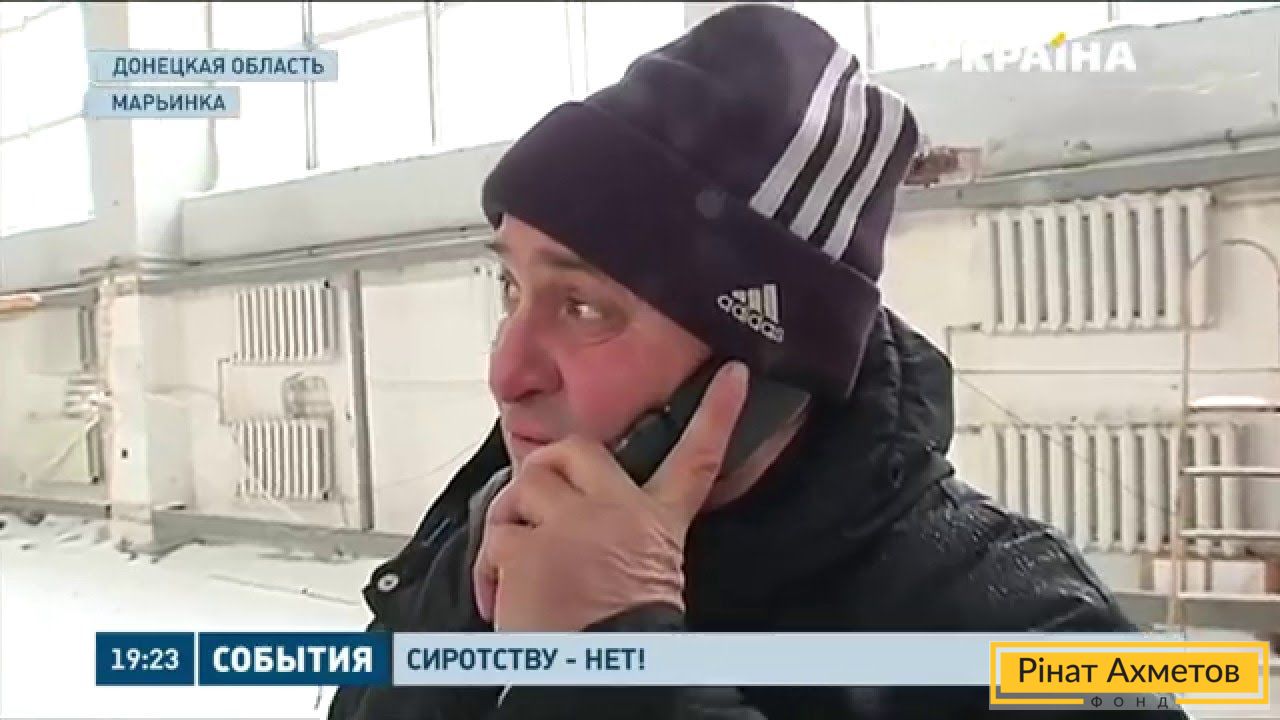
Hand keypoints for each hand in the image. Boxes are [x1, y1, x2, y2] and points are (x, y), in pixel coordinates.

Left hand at [473, 362, 749, 631]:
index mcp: (656, 525)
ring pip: (523, 488)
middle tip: (537, 495)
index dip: (718, 413)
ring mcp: (570, 528)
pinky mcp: (528, 550)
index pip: (697, 458)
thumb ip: (626, 538)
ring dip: (510, 520)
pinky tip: (498, 597)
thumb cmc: (623, 640)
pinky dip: (488, 568)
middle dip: (547, 465)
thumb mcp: (647, 576)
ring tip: (515, 561)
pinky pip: (495, 538)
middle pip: (575, 451)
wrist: (605, 679)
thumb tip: (593, 515)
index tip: (733, 375)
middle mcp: (617, 515)